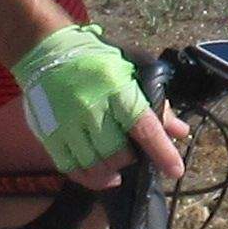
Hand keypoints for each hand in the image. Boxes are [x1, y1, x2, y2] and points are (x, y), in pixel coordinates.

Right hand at [11, 23, 183, 182]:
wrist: (48, 51)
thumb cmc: (96, 61)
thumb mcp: (132, 72)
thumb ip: (157, 103)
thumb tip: (179, 132)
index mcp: (117, 90)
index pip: (144, 127)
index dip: (162, 153)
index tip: (175, 170)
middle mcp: (91, 108)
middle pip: (118, 153)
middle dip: (131, 160)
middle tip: (133, 154)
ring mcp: (67, 123)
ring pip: (95, 165)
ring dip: (111, 171)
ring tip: (117, 167)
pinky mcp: (49, 134)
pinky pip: (70, 167)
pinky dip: (88, 177)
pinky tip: (99, 173)